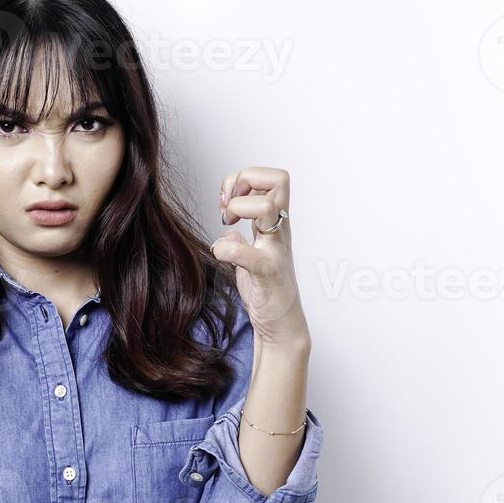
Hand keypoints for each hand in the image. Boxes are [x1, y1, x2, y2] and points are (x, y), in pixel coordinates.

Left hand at [215, 167, 310, 352]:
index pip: (273, 177)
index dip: (246, 178)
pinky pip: (248, 253)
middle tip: (229, 207)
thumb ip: (241, 238)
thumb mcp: (250, 256)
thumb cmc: (268, 290)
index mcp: (276, 223)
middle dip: (244, 181)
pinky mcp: (268, 273)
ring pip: (267, 206)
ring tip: (228, 225)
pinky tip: (222, 255)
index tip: (228, 201)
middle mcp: (280, 231)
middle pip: (278, 179)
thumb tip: (228, 230)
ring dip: (237, 209)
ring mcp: (276, 250)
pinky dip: (226, 249)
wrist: (281, 325)